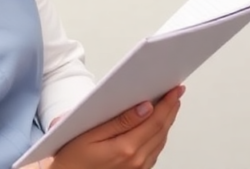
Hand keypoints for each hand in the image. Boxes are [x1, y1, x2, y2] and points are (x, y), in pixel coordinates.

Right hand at [49, 85, 183, 168]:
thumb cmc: (73, 158)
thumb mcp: (91, 134)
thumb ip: (121, 121)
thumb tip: (145, 108)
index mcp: (126, 148)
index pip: (155, 121)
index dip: (167, 103)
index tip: (174, 90)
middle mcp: (136, 161)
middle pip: (162, 130)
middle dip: (171, 109)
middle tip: (176, 92)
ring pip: (161, 141)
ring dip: (168, 121)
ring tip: (170, 105)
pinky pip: (155, 151)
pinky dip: (160, 135)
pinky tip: (158, 125)